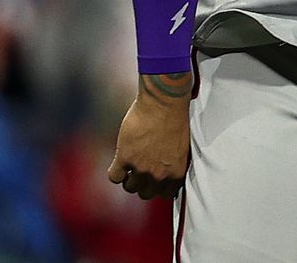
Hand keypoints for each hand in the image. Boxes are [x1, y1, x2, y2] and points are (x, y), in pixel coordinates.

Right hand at [106, 73, 191, 198]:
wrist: (165, 104)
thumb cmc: (176, 119)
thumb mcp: (182, 147)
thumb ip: (174, 163)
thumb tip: (167, 172)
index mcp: (176, 171)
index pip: (167, 194)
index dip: (160, 187)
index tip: (156, 180)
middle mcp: (159, 174)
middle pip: (146, 194)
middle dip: (144, 184)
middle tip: (141, 172)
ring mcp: (141, 167)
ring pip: (130, 187)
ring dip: (129, 179)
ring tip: (131, 167)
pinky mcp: (125, 158)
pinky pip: (114, 177)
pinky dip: (116, 172)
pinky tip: (120, 163)